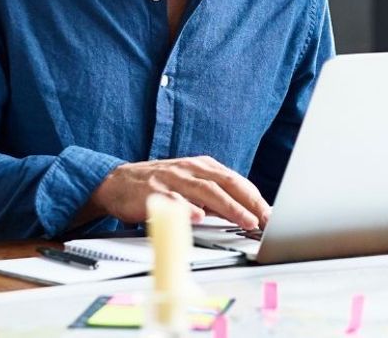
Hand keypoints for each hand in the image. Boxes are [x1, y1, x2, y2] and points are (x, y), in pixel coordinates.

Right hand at [85, 156, 270, 229]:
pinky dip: (187, 208)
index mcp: (204, 166)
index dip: (255, 198)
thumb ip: (216, 197)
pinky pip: (173, 200)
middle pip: (226, 184)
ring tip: (244, 220)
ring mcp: (173, 179)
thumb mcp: (192, 186)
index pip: (236, 181)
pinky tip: (199, 217)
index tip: (270, 214)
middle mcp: (191, 169)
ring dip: (228, 207)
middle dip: (248, 202)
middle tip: (263, 219)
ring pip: (206, 191)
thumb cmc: (161, 185)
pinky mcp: (153, 191)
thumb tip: (245, 213)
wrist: (117, 182)